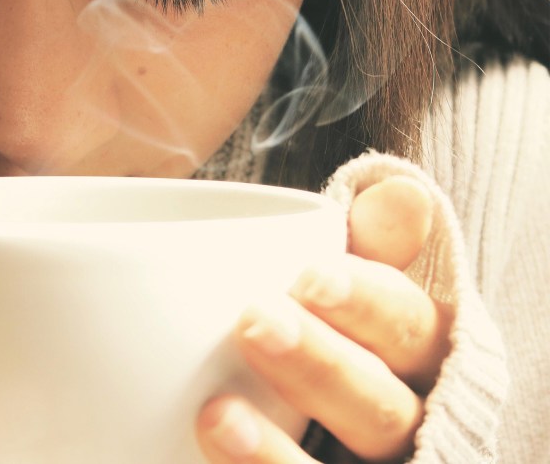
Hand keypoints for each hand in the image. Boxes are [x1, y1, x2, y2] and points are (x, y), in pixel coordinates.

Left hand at [195, 177, 453, 462]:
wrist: (310, 423)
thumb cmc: (333, 333)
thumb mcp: (346, 287)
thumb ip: (369, 245)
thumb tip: (400, 195)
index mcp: (419, 355)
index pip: (412, 327)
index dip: (368, 303)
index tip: (308, 278)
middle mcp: (409, 422)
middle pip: (382, 406)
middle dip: (321, 365)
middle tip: (253, 323)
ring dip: (281, 450)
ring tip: (215, 412)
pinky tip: (214, 443)